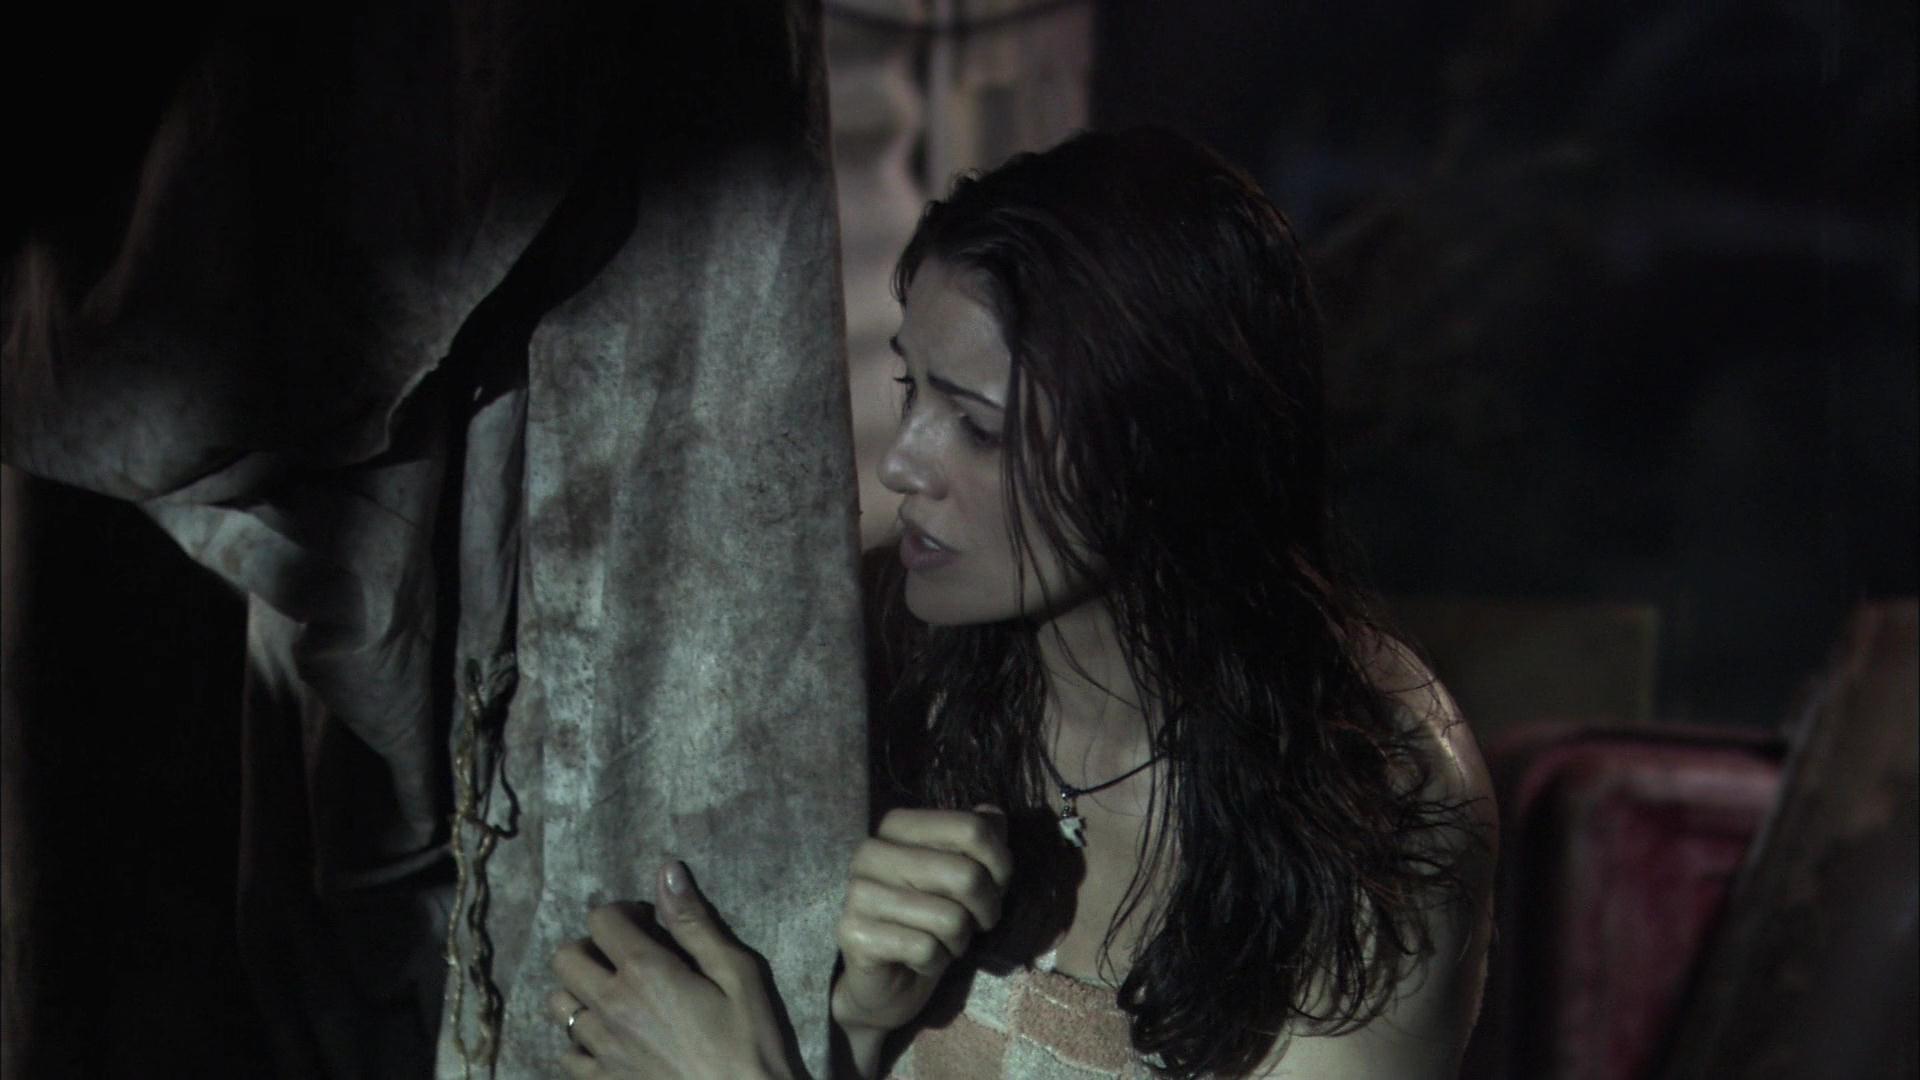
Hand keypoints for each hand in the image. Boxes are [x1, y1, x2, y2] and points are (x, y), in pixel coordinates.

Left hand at [549, 861, 798, 1079]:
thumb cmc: (750, 1039)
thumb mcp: (736, 972)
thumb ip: (695, 921)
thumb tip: (667, 870)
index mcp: (644, 972)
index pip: (600, 919)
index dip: (623, 912)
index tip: (648, 924)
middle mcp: (611, 1007)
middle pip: (565, 958)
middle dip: (591, 947)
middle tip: (625, 957)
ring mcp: (601, 1050)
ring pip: (559, 1006)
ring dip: (581, 993)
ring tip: (614, 997)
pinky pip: (568, 1054)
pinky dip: (582, 1042)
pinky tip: (612, 1040)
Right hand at [831, 806, 1013, 1039]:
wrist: (886, 981)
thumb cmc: (930, 920)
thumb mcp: (961, 876)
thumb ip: (976, 842)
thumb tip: (994, 814)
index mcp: (897, 826)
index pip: (971, 828)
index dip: (1001, 863)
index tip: (999, 886)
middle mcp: (871, 852)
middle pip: (966, 875)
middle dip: (986, 909)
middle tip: (977, 923)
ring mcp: (858, 893)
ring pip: (950, 918)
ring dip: (959, 940)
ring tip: (944, 942)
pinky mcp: (854, 934)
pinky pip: (925, 949)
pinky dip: (935, 962)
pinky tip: (919, 960)